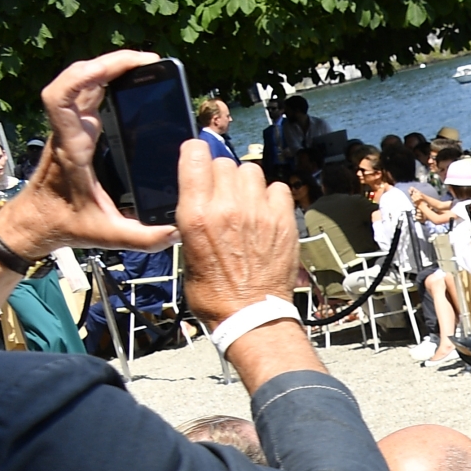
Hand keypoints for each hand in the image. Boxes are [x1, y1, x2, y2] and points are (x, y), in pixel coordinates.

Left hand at [0, 52, 179, 261]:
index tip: (121, 69)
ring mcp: (70, 128)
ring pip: (81, 81)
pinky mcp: (76, 130)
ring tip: (144, 66)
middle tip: (149, 62)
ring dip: (108, 67)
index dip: (86, 74)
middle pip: (76, 79)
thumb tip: (178, 232)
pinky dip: (106, 79)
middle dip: (110, 63)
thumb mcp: (106, 236)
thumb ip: (143, 238)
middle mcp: (68, 131)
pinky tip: (130, 82)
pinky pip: (86, 93)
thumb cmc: (64, 225)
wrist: (34, 222)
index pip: (61, 98)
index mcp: (72, 148)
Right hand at [175, 140, 300, 328]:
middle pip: (225, 163)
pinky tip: (267, 213)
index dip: (197, 154)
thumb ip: (195, 216)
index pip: (195, 156)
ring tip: (247, 204)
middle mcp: (227, 207)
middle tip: (224, 195)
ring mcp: (259, 213)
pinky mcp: (284, 221)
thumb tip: (202, 195)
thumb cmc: (214, 292)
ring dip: (248, 184)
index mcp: (196, 214)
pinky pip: (279, 189)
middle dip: (222, 176)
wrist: (250, 315)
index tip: (198, 157)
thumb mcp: (187, 250)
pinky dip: (272, 197)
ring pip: (253, 172)